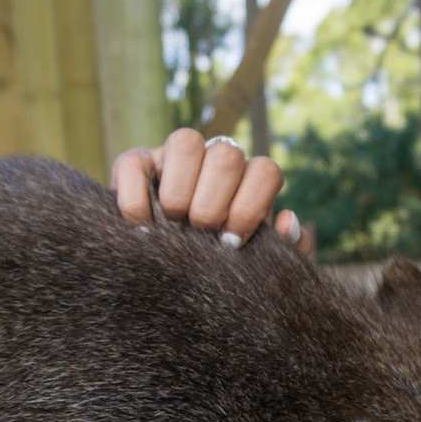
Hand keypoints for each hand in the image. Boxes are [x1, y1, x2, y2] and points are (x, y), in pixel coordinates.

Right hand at [110, 128, 311, 254]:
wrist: (166, 280)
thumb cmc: (220, 269)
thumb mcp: (255, 266)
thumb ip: (284, 252)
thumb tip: (286, 221)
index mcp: (249, 180)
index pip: (265, 171)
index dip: (251, 206)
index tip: (232, 243)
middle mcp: (214, 160)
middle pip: (227, 155)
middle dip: (214, 204)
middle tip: (201, 235)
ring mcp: (173, 156)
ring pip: (186, 141)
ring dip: (180, 192)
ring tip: (172, 228)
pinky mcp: (134, 162)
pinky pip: (134, 163)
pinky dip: (136, 200)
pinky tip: (141, 229)